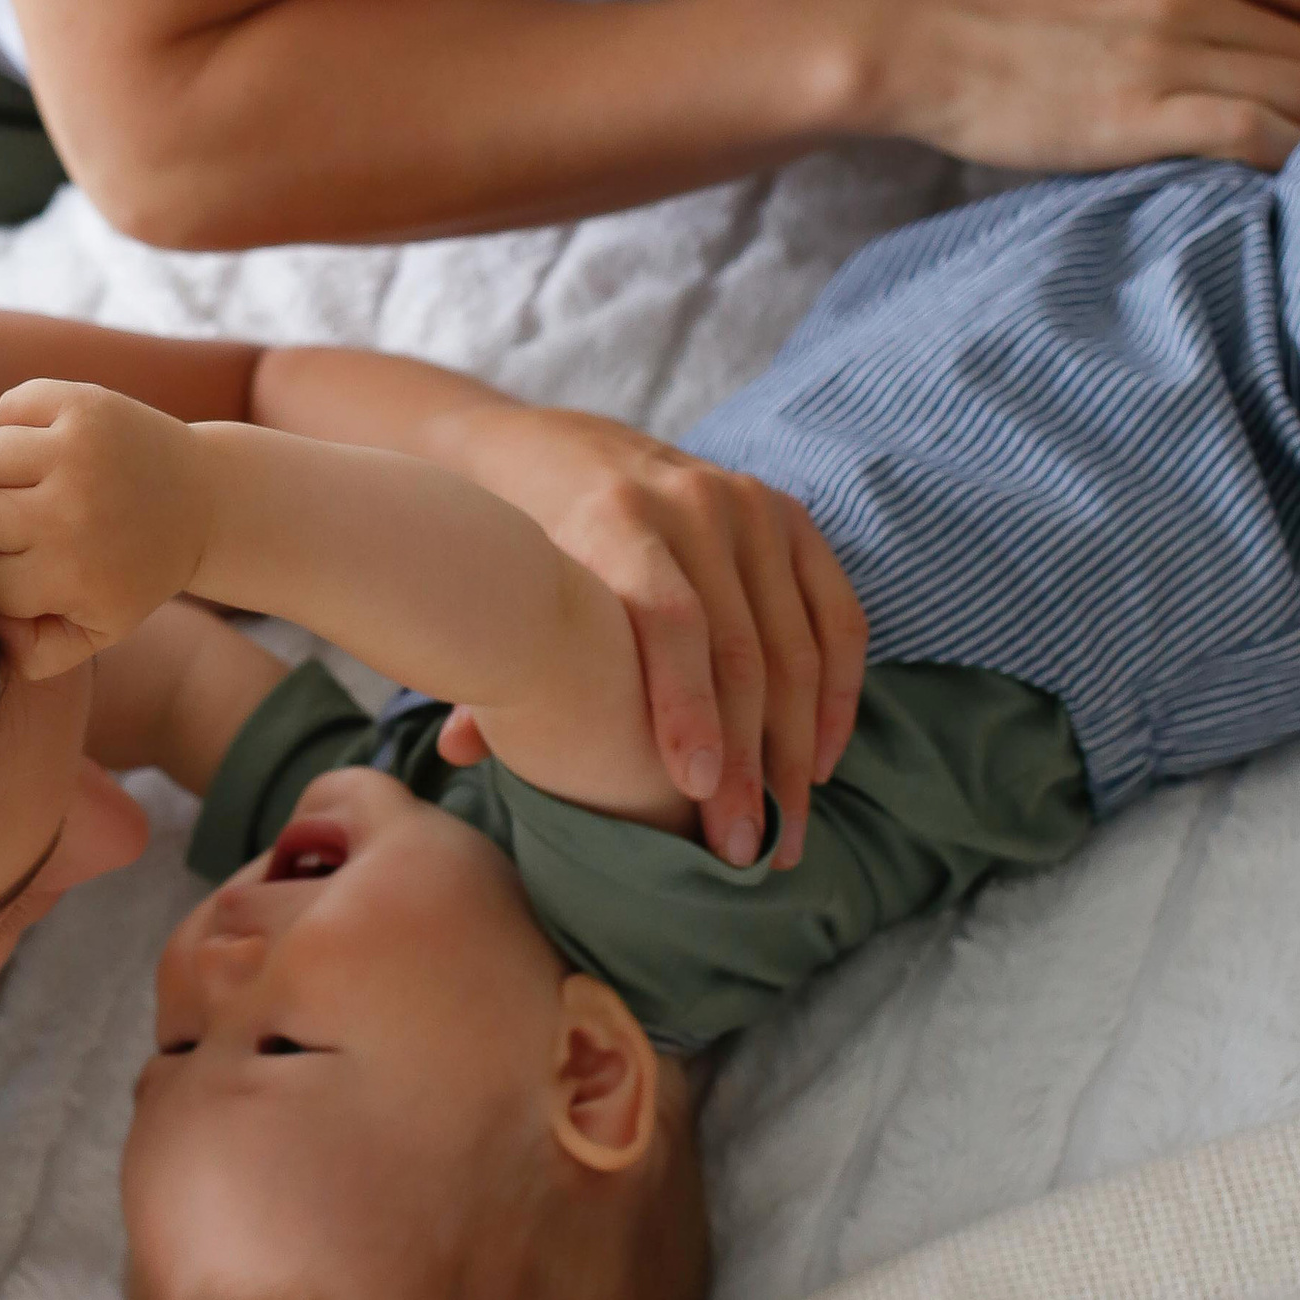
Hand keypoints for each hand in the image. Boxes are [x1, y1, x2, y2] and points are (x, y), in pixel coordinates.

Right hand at [0, 379, 210, 675]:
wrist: (207, 504)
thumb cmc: (139, 570)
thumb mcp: (99, 630)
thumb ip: (34, 653)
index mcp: (71, 572)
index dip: (3, 575)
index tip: (36, 567)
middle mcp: (71, 510)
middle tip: (38, 523)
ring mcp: (78, 451)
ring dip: (2, 471)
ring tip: (39, 482)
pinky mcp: (85, 404)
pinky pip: (11, 406)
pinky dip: (20, 420)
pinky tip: (51, 444)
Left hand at [438, 402, 866, 865]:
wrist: (564, 451)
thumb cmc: (528, 551)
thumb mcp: (509, 592)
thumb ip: (492, 666)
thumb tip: (461, 749)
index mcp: (615, 516)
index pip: (668, 620)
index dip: (687, 708)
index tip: (697, 791)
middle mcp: (694, 503)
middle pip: (741, 650)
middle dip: (749, 763)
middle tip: (744, 849)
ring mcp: (753, 506)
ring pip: (795, 647)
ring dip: (797, 751)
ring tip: (784, 831)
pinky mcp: (793, 518)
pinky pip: (838, 620)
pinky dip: (836, 698)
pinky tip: (820, 764)